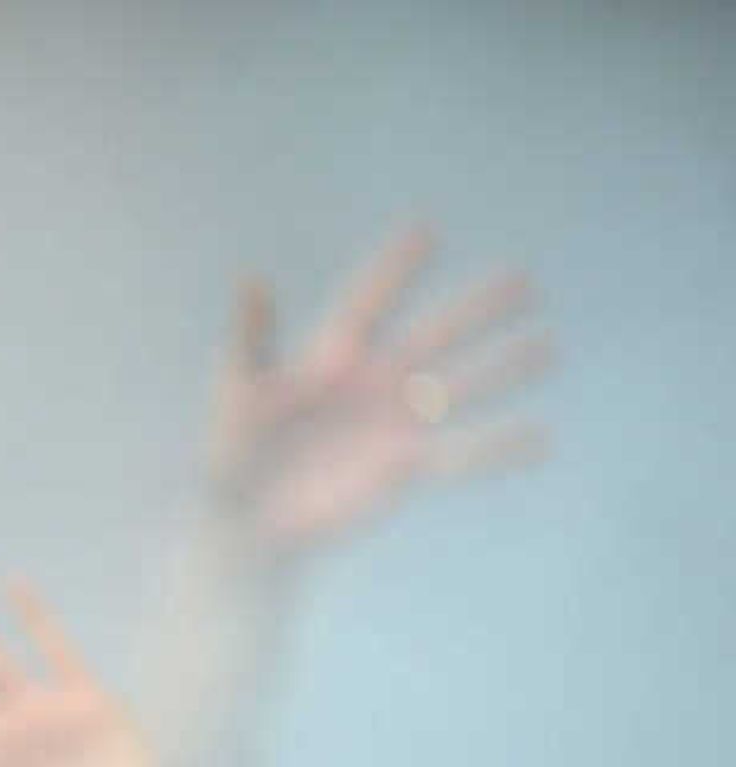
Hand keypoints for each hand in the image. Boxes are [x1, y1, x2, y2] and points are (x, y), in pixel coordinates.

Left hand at [209, 223, 551, 556]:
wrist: (246, 523)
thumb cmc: (231, 455)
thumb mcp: (238, 393)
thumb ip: (249, 337)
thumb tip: (252, 278)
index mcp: (330, 356)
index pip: (367, 301)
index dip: (393, 269)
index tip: (424, 230)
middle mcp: (373, 381)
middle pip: (433, 335)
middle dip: (475, 310)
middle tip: (522, 279)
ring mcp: (393, 422)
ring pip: (459, 388)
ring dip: (502, 369)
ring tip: (547, 347)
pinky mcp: (405, 465)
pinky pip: (460, 454)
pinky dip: (499, 448)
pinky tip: (540, 439)